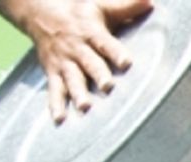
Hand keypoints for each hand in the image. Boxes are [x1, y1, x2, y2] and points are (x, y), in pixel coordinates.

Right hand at [9, 0, 153, 122]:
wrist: (39, 14)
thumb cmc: (79, 14)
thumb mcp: (101, 7)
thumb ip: (127, 7)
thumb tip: (151, 1)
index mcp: (91, 33)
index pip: (105, 43)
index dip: (116, 52)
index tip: (127, 63)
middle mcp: (77, 48)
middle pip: (89, 63)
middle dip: (98, 75)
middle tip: (108, 88)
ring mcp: (65, 62)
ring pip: (72, 79)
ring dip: (78, 93)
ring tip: (85, 108)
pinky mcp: (54, 73)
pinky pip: (54, 90)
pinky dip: (56, 105)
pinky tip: (60, 119)